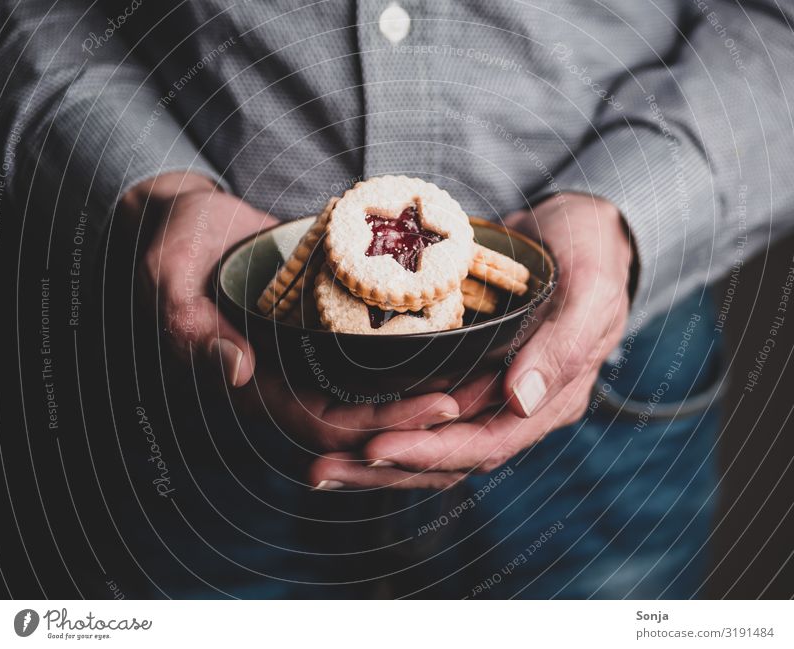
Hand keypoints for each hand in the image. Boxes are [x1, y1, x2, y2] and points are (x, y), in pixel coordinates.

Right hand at [126, 174, 463, 469]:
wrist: (197, 219)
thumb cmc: (178, 243)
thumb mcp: (170, 278)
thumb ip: (191, 326)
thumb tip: (238, 371)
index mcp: (256, 386)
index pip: (326, 427)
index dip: (383, 426)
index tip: (440, 405)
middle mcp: (291, 380)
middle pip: (365, 420)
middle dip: (419, 416)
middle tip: (480, 396)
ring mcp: (314, 355)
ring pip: (377, 393)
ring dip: (425, 391)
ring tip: (483, 377)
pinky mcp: (332, 326)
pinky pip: (379, 354)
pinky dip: (417, 356)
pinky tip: (460, 341)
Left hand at [307, 193, 631, 485]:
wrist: (573, 226)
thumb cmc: (590, 250)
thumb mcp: (589, 289)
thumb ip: (563, 345)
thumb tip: (522, 401)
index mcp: (553, 398)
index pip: (487, 443)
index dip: (432, 451)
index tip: (375, 449)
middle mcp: (517, 405)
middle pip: (449, 454)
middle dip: (388, 466)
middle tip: (324, 471)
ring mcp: (488, 389)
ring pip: (430, 438)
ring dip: (376, 457)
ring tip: (321, 466)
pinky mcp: (465, 368)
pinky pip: (422, 406)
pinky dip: (385, 420)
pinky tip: (342, 426)